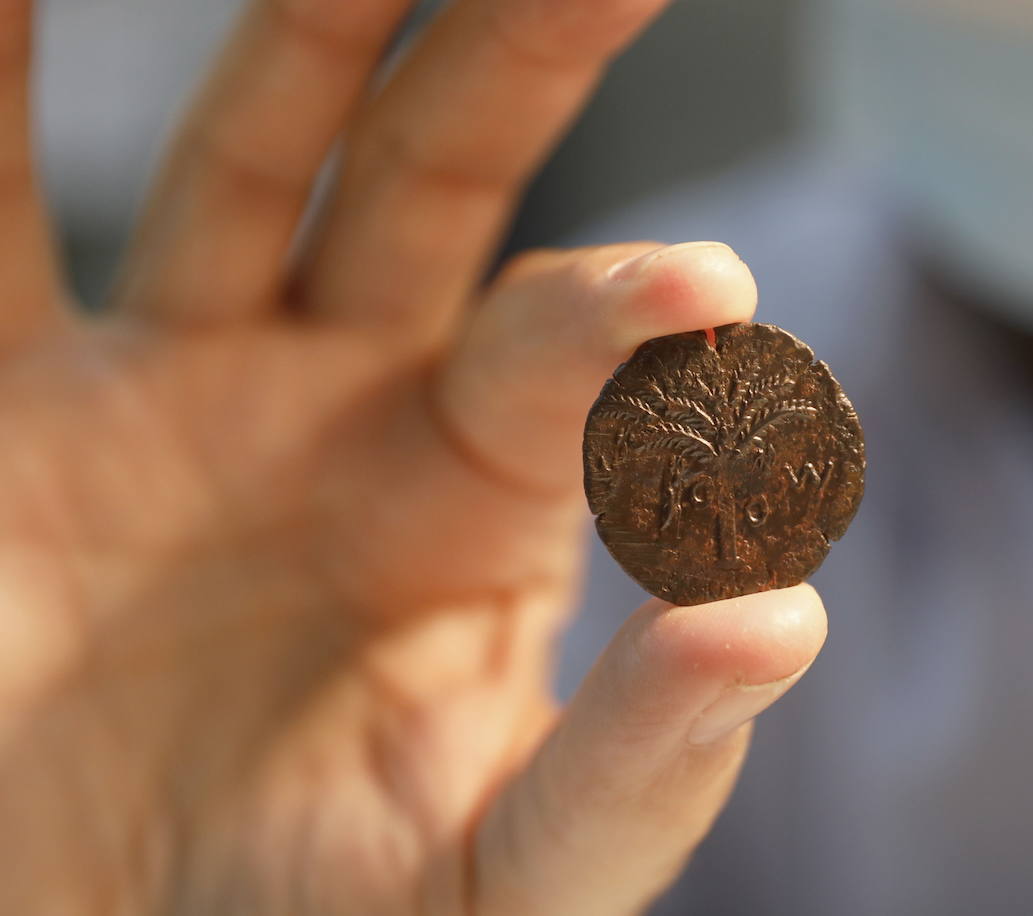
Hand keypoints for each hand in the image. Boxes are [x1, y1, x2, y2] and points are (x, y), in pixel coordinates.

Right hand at [0, 1, 826, 912]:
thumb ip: (636, 778)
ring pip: (253, 155)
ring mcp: (171, 382)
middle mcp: (344, 404)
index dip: (629, 326)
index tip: (709, 295)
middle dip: (514, 55)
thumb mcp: (498, 885)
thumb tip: (779, 624)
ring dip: (307, 29)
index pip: (573, 367)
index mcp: (480, 504)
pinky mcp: (1, 403)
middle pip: (442, 182)